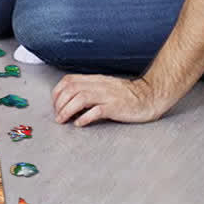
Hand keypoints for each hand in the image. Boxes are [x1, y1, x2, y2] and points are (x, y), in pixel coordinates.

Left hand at [52, 74, 166, 125]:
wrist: (149, 96)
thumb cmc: (126, 94)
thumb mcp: (104, 86)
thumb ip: (89, 89)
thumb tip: (70, 100)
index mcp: (94, 80)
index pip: (68, 80)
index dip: (57, 92)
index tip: (55, 104)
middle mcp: (98, 85)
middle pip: (71, 89)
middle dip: (59, 103)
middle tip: (57, 116)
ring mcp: (107, 96)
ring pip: (80, 99)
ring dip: (67, 110)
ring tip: (63, 120)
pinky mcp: (115, 107)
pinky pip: (97, 111)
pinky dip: (85, 117)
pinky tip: (80, 123)